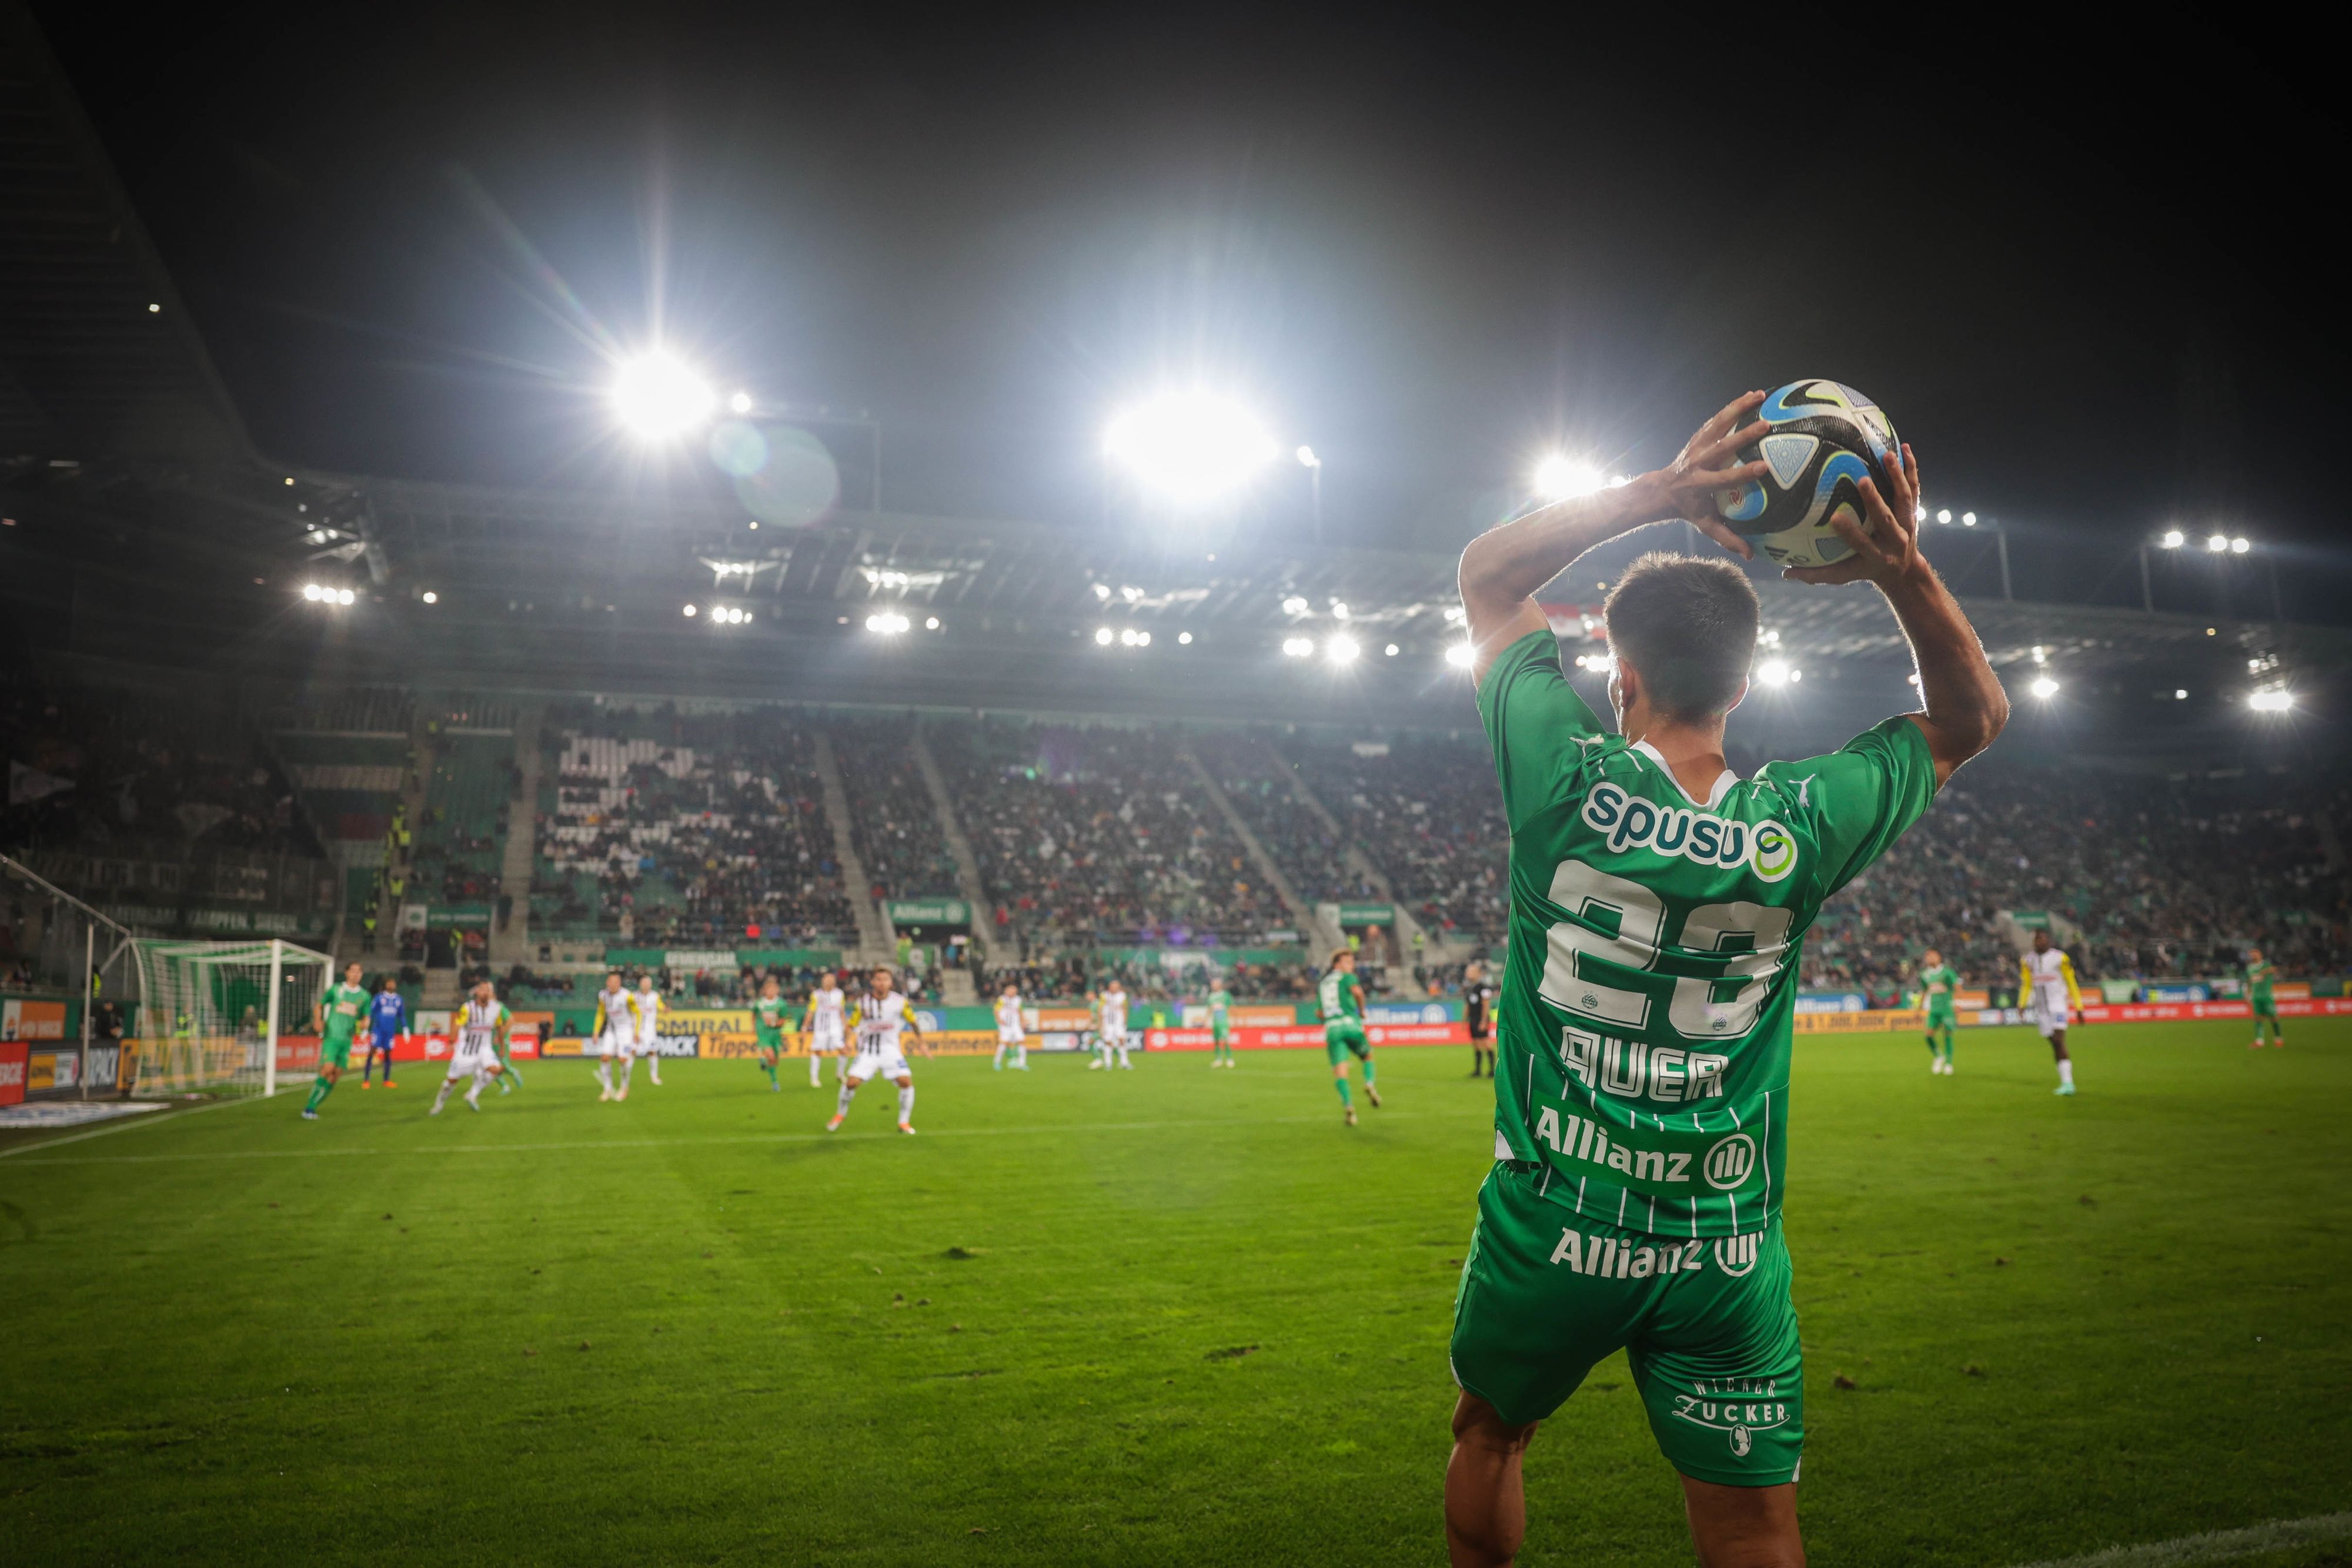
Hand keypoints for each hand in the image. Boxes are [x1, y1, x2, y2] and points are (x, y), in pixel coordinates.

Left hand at [1639, 390, 1772, 560]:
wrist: (1663, 489)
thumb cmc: (1689, 509)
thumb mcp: (1705, 525)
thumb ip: (1727, 538)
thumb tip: (1751, 556)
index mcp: (1700, 484)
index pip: (1724, 479)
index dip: (1742, 474)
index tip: (1764, 468)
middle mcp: (1698, 463)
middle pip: (1722, 447)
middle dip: (1743, 436)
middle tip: (1766, 425)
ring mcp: (1697, 447)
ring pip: (1717, 424)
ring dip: (1738, 408)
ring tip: (1760, 395)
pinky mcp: (1698, 437)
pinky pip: (1716, 419)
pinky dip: (1732, 406)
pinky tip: (1751, 395)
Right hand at [1784, 442, 1927, 587]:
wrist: (1903, 570)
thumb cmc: (1865, 569)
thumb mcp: (1843, 575)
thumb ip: (1815, 573)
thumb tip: (1785, 573)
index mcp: (1876, 556)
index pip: (1862, 543)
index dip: (1849, 531)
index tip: (1834, 518)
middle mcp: (1894, 540)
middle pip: (1886, 518)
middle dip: (1875, 500)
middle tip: (1863, 480)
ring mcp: (1907, 523)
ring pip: (1903, 498)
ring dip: (1896, 476)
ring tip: (1887, 454)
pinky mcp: (1912, 510)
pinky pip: (1913, 487)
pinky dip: (1910, 467)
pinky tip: (1904, 447)